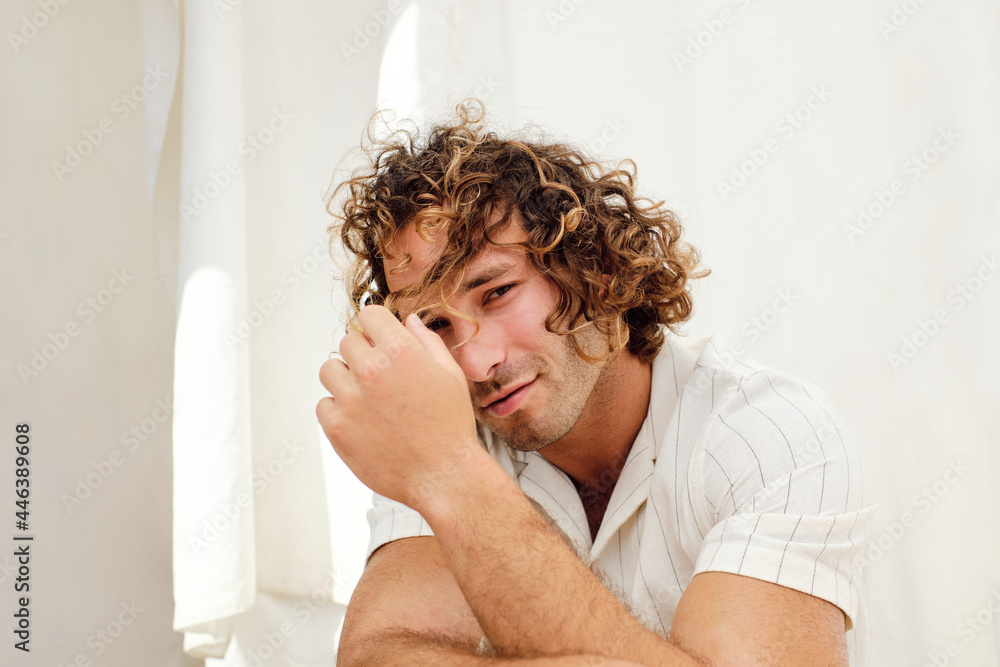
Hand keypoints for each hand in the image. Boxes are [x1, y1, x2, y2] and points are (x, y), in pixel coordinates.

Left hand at [317, 305, 489, 511]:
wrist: (444, 476)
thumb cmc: (451, 426)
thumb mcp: (450, 375)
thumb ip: (426, 341)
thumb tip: (407, 320)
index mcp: (400, 351)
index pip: (369, 315)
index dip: (376, 328)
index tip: (380, 341)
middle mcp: (371, 370)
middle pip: (347, 341)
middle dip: (363, 354)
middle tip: (381, 378)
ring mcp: (350, 399)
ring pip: (330, 370)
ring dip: (346, 379)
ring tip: (369, 399)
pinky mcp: (336, 427)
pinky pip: (324, 404)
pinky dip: (339, 410)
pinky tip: (364, 422)